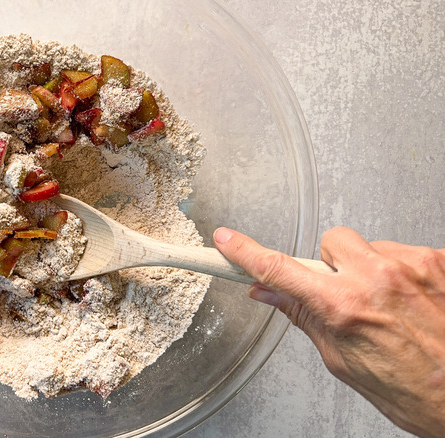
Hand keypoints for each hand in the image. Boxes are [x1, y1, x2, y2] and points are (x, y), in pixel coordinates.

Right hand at [214, 226, 444, 437]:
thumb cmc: (413, 391)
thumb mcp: (342, 360)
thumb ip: (305, 316)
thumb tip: (270, 294)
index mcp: (343, 307)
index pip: (279, 270)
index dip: (246, 253)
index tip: (227, 241)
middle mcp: (376, 278)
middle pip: (331, 243)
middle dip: (331, 264)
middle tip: (344, 293)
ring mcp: (411, 266)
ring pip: (370, 246)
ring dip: (371, 270)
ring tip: (389, 306)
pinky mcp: (439, 261)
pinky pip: (405, 252)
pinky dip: (403, 273)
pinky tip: (413, 302)